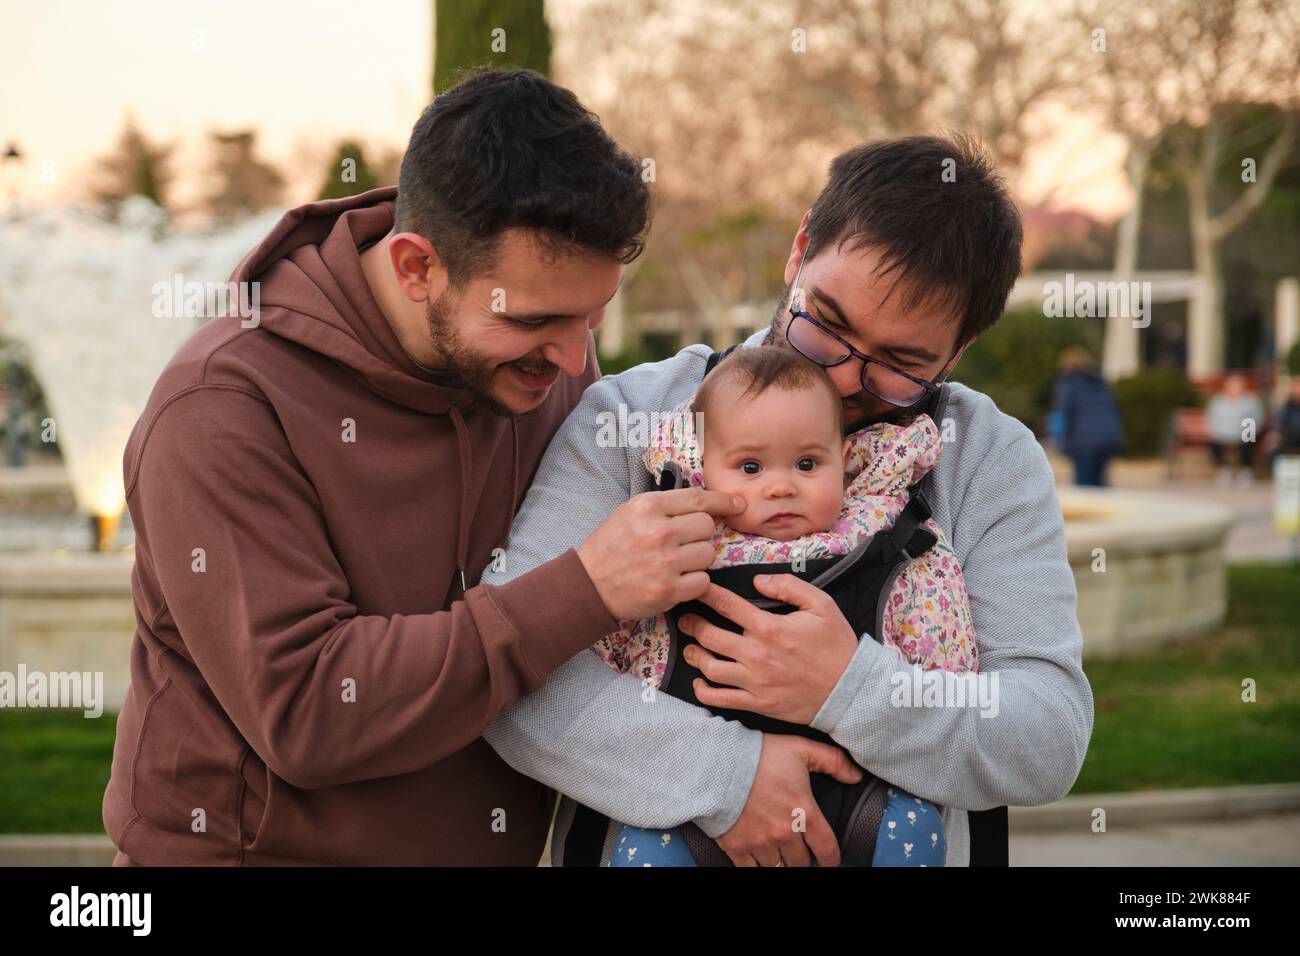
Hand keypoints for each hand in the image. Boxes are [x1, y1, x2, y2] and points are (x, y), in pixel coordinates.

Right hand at [577, 488, 744, 620]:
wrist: (588, 584)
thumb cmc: (612, 546)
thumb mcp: (631, 512)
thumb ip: (667, 506)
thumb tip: (710, 507)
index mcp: (649, 507)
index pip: (698, 498)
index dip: (723, 501)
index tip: (737, 504)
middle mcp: (659, 532)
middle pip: (707, 526)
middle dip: (700, 535)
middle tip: (681, 543)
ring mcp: (665, 563)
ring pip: (708, 554)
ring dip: (698, 560)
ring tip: (675, 563)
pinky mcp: (668, 591)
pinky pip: (703, 581)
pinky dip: (694, 583)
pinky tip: (676, 580)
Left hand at [679, 575, 857, 724]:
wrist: (850, 690)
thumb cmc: (837, 645)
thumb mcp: (821, 605)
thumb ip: (788, 586)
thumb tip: (757, 581)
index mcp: (768, 627)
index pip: (726, 605)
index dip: (705, 593)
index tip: (694, 589)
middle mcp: (755, 654)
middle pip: (709, 636)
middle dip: (691, 624)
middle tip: (685, 619)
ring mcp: (754, 681)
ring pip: (709, 667)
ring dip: (694, 655)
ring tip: (691, 648)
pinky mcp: (757, 703)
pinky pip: (721, 699)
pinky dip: (704, 691)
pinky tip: (700, 683)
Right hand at [714, 733, 862, 866]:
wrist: (716, 764)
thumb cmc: (759, 755)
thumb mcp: (800, 749)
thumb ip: (833, 762)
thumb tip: (856, 776)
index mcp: (805, 813)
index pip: (828, 850)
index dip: (832, 858)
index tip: (828, 857)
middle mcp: (785, 834)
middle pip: (802, 863)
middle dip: (803, 856)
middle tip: (798, 847)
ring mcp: (761, 844)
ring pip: (779, 868)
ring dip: (780, 860)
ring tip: (778, 849)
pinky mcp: (737, 848)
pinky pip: (753, 871)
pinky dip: (758, 866)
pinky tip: (759, 857)